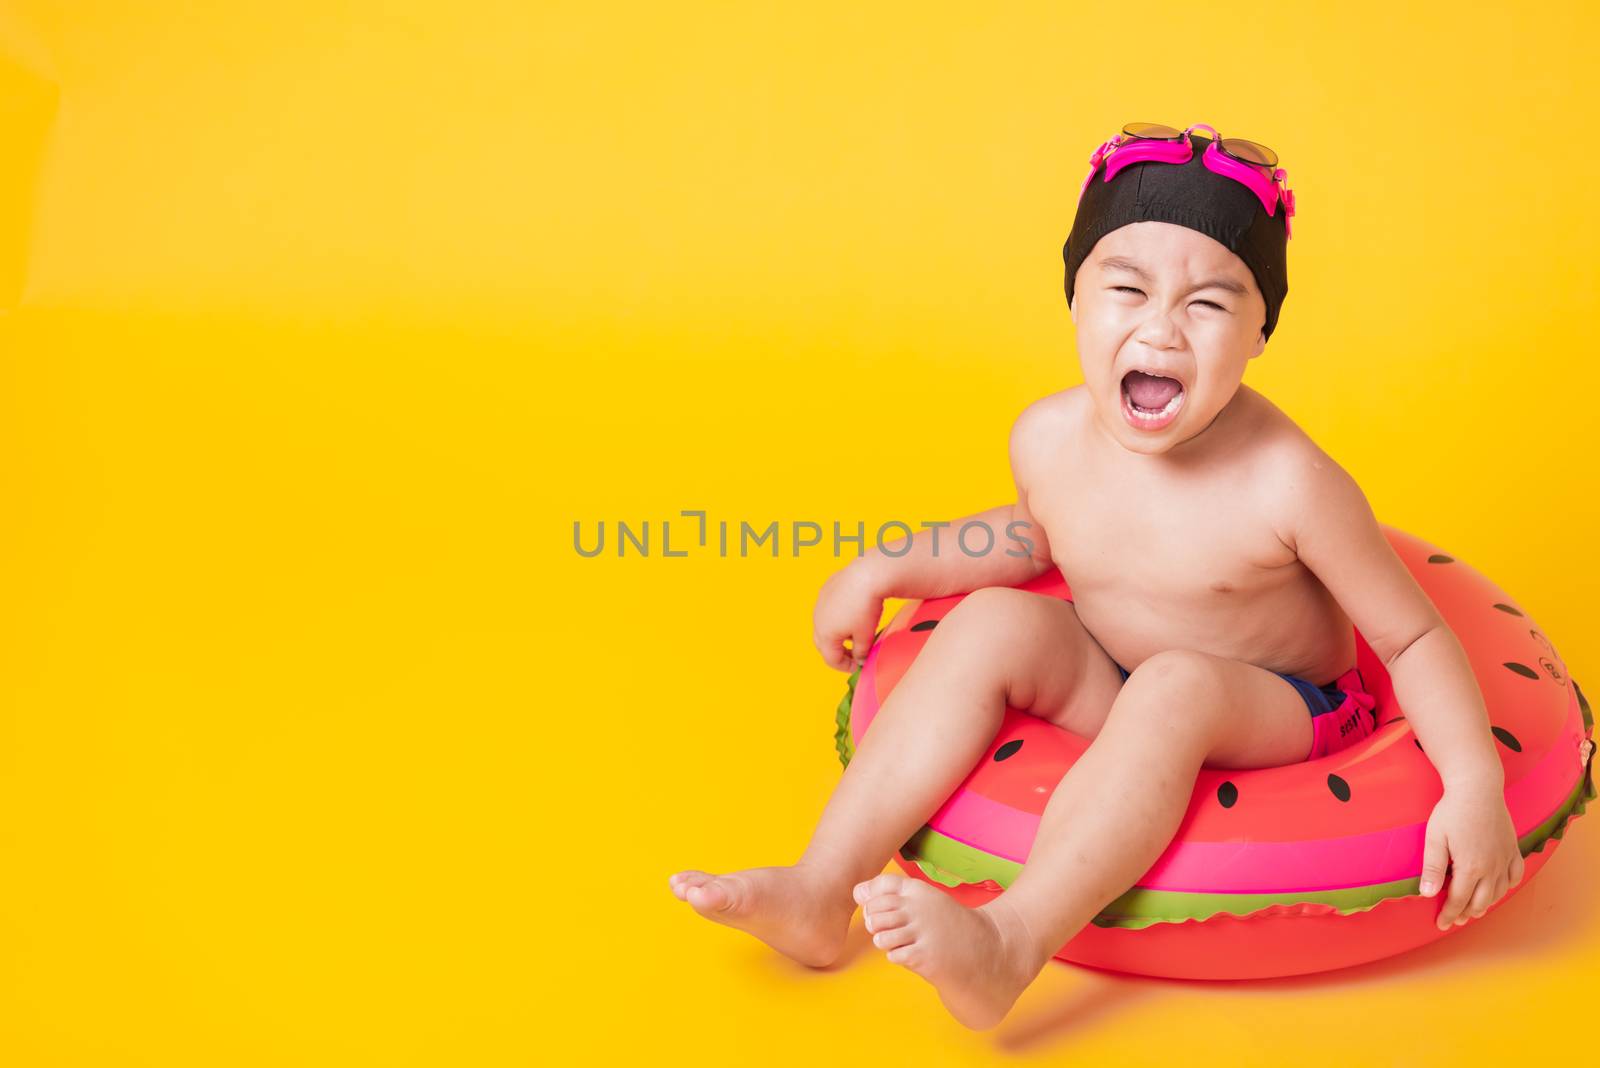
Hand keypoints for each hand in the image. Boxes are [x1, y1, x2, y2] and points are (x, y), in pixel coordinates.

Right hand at [812, 560, 884, 671]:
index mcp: (825, 635)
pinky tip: (852, 613)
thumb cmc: (866, 608)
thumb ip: (861, 652)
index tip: (858, 667)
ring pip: (824, 625)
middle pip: (823, 643)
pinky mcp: (826, 589)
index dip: (845, 666)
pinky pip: (828, 609)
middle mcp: (818, 619)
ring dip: (836, 634)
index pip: (831, 659)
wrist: (867, 575)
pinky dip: (837, 617)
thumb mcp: (866, 636)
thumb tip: (860, 658)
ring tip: (854, 634)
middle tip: (853, 656)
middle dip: (837, 652)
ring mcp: (820, 603)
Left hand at [1419, 780, 1524, 930]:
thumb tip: (1427, 894)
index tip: (1441, 924)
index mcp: (1470, 867)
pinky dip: (1507, 886)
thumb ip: (1433, 868)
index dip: (1449, 914)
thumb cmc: (1452, 811)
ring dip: (1486, 904)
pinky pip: (1515, 875)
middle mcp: (1492, 868)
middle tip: (1454, 919)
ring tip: (1473, 909)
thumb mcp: (1435, 838)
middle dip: (1466, 913)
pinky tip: (1499, 889)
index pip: (1459, 900)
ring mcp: (1505, 858)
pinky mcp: (1513, 849)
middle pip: (1481, 901)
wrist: (1478, 788)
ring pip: (1499, 892)